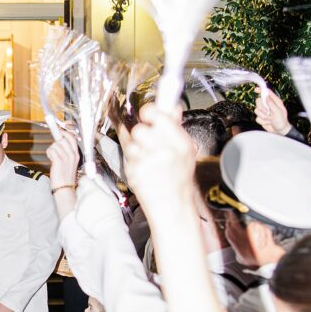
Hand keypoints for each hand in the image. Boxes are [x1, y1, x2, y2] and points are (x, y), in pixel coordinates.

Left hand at [47, 128, 79, 190]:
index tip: (59, 130)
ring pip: (55, 145)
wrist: (64, 188)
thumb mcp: (69, 163)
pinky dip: (49, 153)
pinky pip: (51, 150)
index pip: (72, 138)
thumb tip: (59, 142)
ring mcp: (66, 158)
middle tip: (53, 148)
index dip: (65, 133)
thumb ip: (66, 152)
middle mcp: (72, 155)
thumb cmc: (64, 176)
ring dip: (51, 150)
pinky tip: (51, 159)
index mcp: (76, 155)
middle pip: (63, 139)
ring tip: (53, 158)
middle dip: (56, 142)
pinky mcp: (59, 161)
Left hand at [120, 106, 195, 221]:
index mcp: (180, 142)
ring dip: (134, 145)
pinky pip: (126, 154)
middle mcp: (164, 150)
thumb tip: (171, 105)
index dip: (149, 111)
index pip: (157, 114)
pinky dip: (131, 157)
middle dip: (141, 132)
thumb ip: (176, 127)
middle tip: (148, 140)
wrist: (172, 205)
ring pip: (130, 140)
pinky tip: (141, 165)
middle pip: (140, 128)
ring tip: (145, 155)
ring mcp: (148, 161)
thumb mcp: (185, 151)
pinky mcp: (134, 170)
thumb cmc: (178, 179)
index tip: (147, 114)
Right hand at [254, 88, 289, 134]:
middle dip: (262, 107)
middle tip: (267, 112)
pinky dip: (262, 121)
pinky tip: (268, 122)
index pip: (267, 93)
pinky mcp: (261, 117)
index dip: (261, 90)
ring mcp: (264, 111)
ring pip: (257, 110)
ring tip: (270, 119)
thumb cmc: (282, 121)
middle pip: (259, 101)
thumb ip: (272, 104)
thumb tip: (267, 97)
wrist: (279, 131)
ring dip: (263, 116)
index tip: (256, 89)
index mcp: (275, 102)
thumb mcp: (278, 111)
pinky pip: (257, 117)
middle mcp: (269, 105)